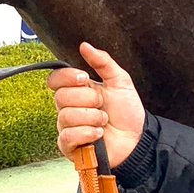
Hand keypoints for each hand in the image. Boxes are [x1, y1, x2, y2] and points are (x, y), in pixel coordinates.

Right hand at [48, 42, 145, 167]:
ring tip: (104, 121)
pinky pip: (67, 136)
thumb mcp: (120, 81)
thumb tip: (84, 46)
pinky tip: (98, 133)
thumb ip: (103, 62)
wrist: (137, 138)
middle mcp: (68, 108)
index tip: (85, 78)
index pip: (56, 79)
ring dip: (91, 117)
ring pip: (66, 116)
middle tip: (102, 105)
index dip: (67, 77)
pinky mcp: (70, 146)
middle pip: (61, 97)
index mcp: (77, 90)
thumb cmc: (127, 111)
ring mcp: (68, 127)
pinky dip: (87, 133)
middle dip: (88, 99)